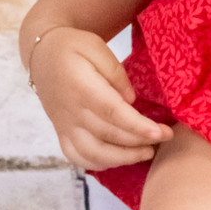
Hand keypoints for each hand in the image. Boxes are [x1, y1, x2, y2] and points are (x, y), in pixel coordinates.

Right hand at [27, 26, 173, 169]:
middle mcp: (70, 111)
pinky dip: (99, 163)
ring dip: (122, 158)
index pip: (112, 112)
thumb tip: (130, 100)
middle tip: (166, 137)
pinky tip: (119, 159)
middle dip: (140, 141)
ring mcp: (64, 126)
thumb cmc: (73, 47)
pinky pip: (77, 157)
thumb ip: (115, 72)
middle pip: (107, 134)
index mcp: (80, 86)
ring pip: (93, 153)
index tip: (161, 132)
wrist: (43, 55)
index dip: (137, 126)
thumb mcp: (96, 46)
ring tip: (147, 152)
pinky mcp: (61, 133)